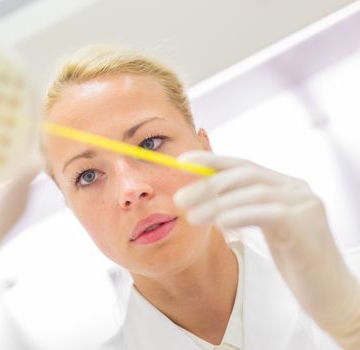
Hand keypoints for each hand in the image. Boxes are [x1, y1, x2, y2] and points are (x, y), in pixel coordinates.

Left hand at [173, 151, 359, 348]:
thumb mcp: (266, 227)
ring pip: (253, 192)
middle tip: (179, 199)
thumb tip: (201, 195)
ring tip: (191, 217)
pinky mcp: (306, 225)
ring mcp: (304, 204)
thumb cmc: (295, 263)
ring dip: (217, 203)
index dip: (211, 161)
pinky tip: (219, 223)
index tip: (181, 162)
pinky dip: (240, 214)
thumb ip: (243, 207)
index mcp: (284, 185)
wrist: (332, 296)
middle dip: (208, 184)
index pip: (242, 164)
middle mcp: (296, 189)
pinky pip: (268, 213)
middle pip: (245, 174)